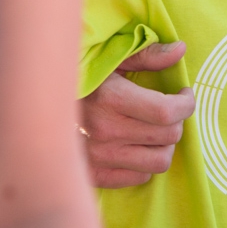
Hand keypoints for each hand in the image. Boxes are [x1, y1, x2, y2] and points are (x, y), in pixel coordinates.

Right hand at [79, 42, 195, 187]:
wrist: (40, 106)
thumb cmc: (83, 78)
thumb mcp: (112, 59)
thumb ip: (147, 55)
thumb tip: (181, 49)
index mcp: (111, 99)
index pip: (167, 112)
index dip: (186, 104)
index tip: (185, 95)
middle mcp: (105, 131)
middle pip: (168, 136)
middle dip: (176, 121)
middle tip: (168, 111)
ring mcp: (99, 158)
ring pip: (159, 162)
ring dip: (163, 145)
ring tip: (154, 131)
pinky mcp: (93, 175)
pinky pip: (139, 178)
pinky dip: (144, 163)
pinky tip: (135, 146)